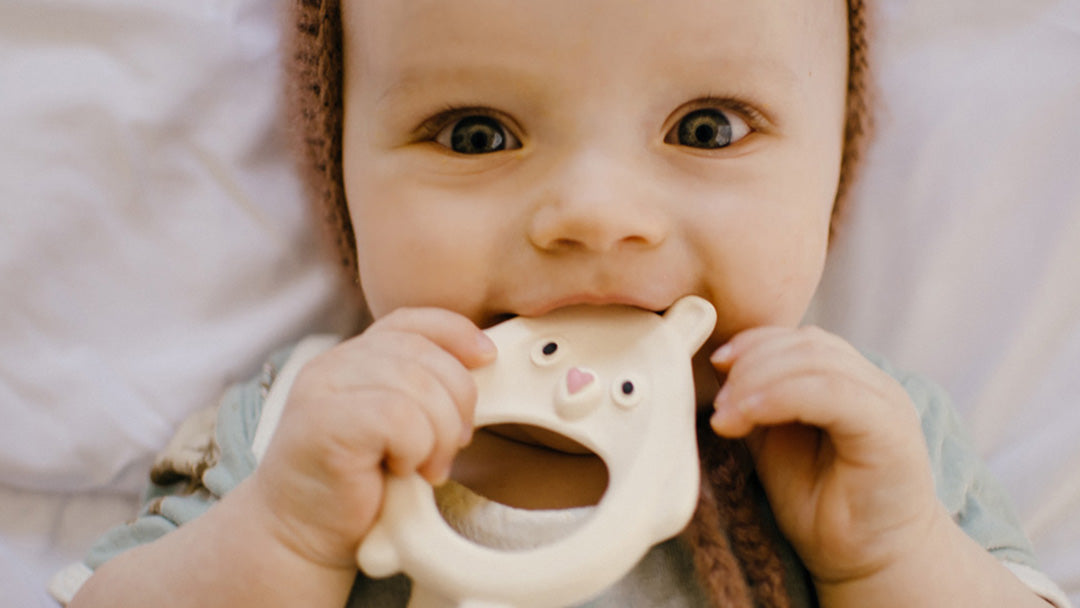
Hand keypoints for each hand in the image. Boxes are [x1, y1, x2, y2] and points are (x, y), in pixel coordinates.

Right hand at [247, 308, 496, 570]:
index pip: (410, 320)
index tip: (487, 357)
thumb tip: (482, 360)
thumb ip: (422, 391)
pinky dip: (416, 447)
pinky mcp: (323, 422)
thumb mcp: (397, 426)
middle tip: (453, 446)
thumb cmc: (355, 485)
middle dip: (457, 401)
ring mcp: (324, 390)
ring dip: (440, 433)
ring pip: (418, 386)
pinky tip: (402, 470)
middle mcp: (333, 364)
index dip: (456, 331)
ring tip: (428, 466)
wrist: (300, 535)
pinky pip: (399, 417)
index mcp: (351, 359)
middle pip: (424, 353)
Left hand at [709, 326, 942, 585]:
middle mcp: (873, 383)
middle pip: (806, 343)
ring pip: (816, 360)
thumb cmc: (820, 502)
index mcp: (850, 380)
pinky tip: (746, 418)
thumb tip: (718, 372)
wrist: (868, 560)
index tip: (717, 366)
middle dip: (751, 364)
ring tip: (727, 416)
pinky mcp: (890, 429)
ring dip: (757, 380)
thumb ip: (757, 402)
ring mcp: (886, 402)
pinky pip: (831, 392)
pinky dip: (779, 396)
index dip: (754, 343)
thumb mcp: (775, 441)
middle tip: (720, 405)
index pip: (800, 338)